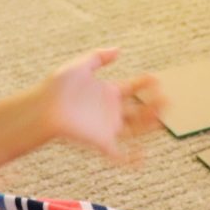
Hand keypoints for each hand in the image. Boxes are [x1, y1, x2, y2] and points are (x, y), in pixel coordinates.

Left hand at [38, 48, 165, 158]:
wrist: (42, 108)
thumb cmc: (57, 87)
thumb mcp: (79, 66)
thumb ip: (98, 57)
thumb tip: (118, 50)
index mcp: (107, 93)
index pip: (133, 88)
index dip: (145, 84)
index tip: (155, 79)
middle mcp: (111, 111)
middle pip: (139, 110)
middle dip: (154, 106)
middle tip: (167, 100)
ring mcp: (108, 128)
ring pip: (136, 130)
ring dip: (150, 125)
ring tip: (161, 116)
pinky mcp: (101, 143)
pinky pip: (120, 155)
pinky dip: (132, 159)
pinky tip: (143, 157)